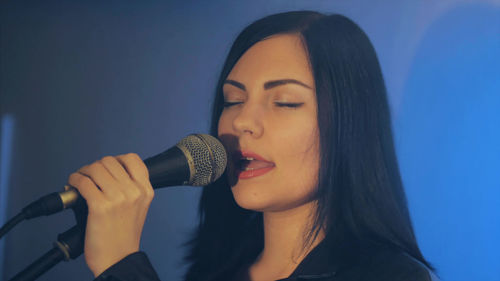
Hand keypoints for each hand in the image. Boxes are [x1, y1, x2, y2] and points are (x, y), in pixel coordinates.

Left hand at [68, 153, 153, 276]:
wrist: (118, 258)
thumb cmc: (124, 236)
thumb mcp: (139, 207)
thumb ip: (131, 188)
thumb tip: (106, 172)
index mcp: (145, 191)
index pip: (133, 159)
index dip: (117, 159)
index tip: (107, 167)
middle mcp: (134, 191)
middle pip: (110, 161)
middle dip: (95, 166)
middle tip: (88, 175)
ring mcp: (118, 198)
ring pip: (95, 168)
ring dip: (83, 172)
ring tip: (79, 180)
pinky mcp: (100, 206)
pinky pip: (83, 182)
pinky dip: (74, 180)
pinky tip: (72, 185)